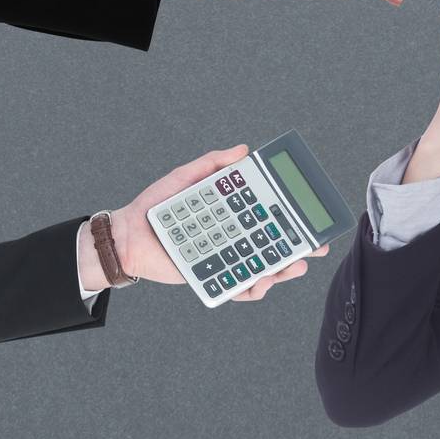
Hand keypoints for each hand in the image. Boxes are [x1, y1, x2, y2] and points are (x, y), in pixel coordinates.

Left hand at [78, 144, 328, 299]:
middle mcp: (233, 236)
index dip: (294, 216)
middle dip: (298, 249)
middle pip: (274, 244)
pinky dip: (249, 288)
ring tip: (289, 268)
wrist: (126, 235)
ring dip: (280, 271)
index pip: (269, 213)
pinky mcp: (210, 277)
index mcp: (233, 212)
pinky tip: (258, 282)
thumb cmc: (155, 205)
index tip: (313, 217)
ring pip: (261, 268)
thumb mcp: (186, 177)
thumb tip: (244, 150)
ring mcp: (224, 257)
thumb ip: (214, 163)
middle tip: (312, 249)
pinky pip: (234, 287)